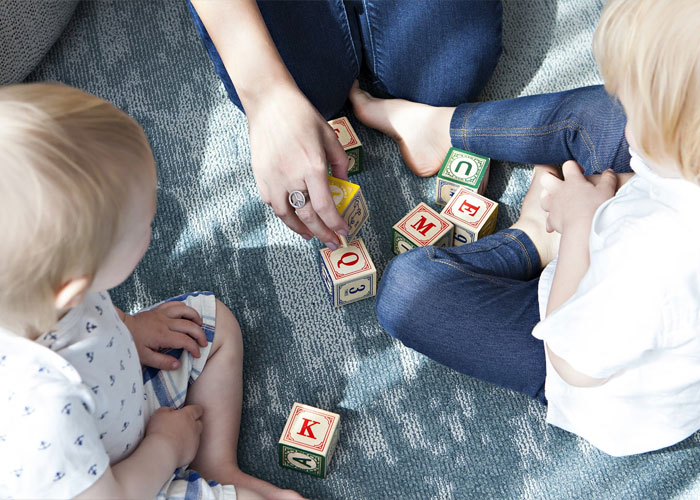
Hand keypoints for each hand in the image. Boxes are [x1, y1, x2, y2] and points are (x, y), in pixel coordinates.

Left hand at [123, 301, 206, 369]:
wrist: (120, 328)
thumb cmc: (131, 344)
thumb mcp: (144, 358)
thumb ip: (162, 362)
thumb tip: (178, 364)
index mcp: (162, 335)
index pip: (184, 340)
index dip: (194, 348)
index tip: (197, 354)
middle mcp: (164, 322)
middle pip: (189, 325)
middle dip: (200, 334)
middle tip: (204, 343)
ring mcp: (162, 314)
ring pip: (185, 310)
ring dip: (195, 317)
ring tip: (200, 325)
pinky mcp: (158, 309)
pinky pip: (175, 304)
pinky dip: (184, 307)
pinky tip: (188, 313)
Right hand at [145, 405, 202, 467]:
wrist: (163, 451)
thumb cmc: (160, 430)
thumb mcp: (160, 413)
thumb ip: (167, 410)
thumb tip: (169, 411)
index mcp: (188, 415)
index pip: (197, 410)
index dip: (195, 410)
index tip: (191, 412)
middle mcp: (194, 427)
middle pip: (199, 423)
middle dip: (193, 424)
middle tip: (183, 426)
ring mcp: (195, 441)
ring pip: (196, 437)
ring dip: (189, 437)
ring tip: (177, 439)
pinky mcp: (193, 453)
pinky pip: (191, 449)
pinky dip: (186, 448)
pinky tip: (176, 450)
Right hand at [246, 85, 349, 248]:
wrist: (269, 102)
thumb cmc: (302, 116)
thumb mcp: (330, 136)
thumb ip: (340, 163)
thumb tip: (343, 184)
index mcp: (312, 166)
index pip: (325, 207)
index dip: (335, 224)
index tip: (343, 232)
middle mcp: (292, 177)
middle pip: (308, 217)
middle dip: (323, 234)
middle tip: (332, 242)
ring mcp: (273, 178)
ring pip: (287, 216)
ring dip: (300, 230)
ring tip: (311, 235)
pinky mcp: (260, 177)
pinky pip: (272, 204)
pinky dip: (284, 214)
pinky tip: (293, 216)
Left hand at [540, 161, 616, 233]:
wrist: (584, 229)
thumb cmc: (596, 208)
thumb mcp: (607, 191)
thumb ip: (608, 179)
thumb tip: (609, 171)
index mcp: (573, 181)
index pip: (568, 166)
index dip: (574, 166)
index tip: (580, 173)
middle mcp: (559, 191)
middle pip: (546, 178)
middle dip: (551, 178)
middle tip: (561, 183)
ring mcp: (553, 204)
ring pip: (543, 196)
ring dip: (548, 197)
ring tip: (556, 200)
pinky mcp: (551, 219)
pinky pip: (547, 218)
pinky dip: (551, 220)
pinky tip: (556, 222)